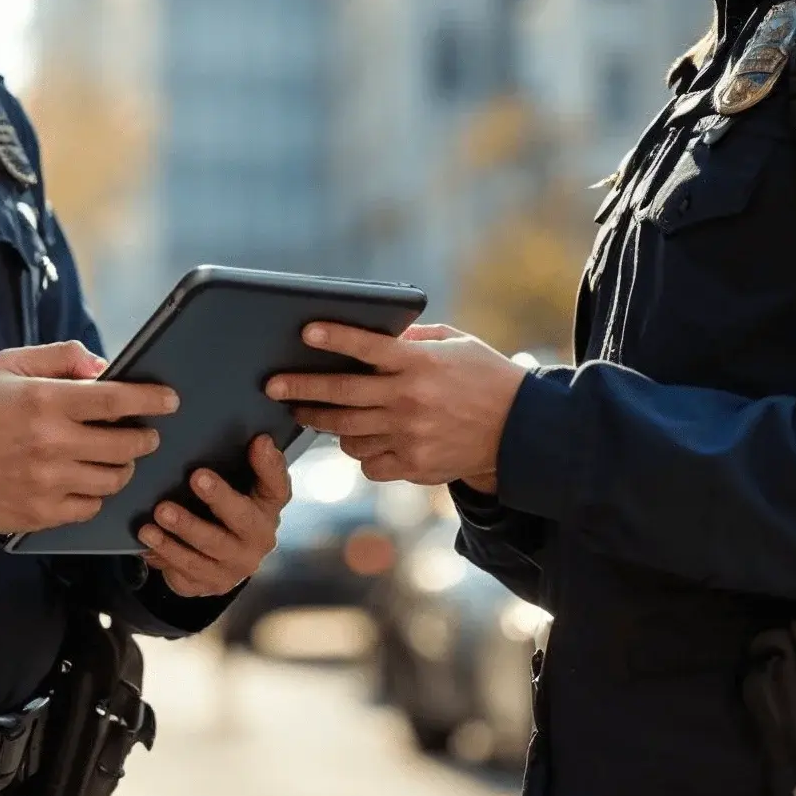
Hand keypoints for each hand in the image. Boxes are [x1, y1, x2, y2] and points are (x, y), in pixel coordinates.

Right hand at [0, 342, 177, 534]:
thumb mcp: (8, 365)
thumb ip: (59, 357)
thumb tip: (102, 366)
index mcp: (46, 401)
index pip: (117, 399)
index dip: (151, 399)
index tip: (170, 400)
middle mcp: (52, 443)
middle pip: (126, 444)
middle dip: (144, 437)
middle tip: (144, 433)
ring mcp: (48, 482)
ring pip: (113, 479)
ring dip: (123, 467)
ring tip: (115, 457)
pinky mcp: (41, 513)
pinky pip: (90, 506)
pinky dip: (97, 494)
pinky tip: (87, 481)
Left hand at [137, 434, 290, 597]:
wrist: (220, 562)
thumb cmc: (226, 511)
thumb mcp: (236, 486)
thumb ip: (241, 462)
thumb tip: (251, 435)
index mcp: (268, 507)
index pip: (278, 486)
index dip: (269, 465)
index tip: (257, 441)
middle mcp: (259, 539)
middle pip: (242, 519)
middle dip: (219, 498)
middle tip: (195, 477)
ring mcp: (236, 566)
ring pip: (209, 549)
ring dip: (182, 530)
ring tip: (157, 515)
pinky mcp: (211, 584)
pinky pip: (186, 571)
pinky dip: (165, 554)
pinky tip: (147, 540)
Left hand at [266, 323, 529, 486]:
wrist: (522, 432)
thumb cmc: (485, 378)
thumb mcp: (457, 344)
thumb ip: (415, 339)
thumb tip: (376, 336)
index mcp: (421, 364)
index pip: (369, 348)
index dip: (336, 337)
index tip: (305, 330)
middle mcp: (411, 400)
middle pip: (342, 395)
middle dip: (301, 390)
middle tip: (272, 386)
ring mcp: (410, 436)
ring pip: (347, 433)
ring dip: (325, 423)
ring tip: (310, 413)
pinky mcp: (414, 465)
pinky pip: (368, 462)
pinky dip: (360, 452)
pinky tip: (360, 440)